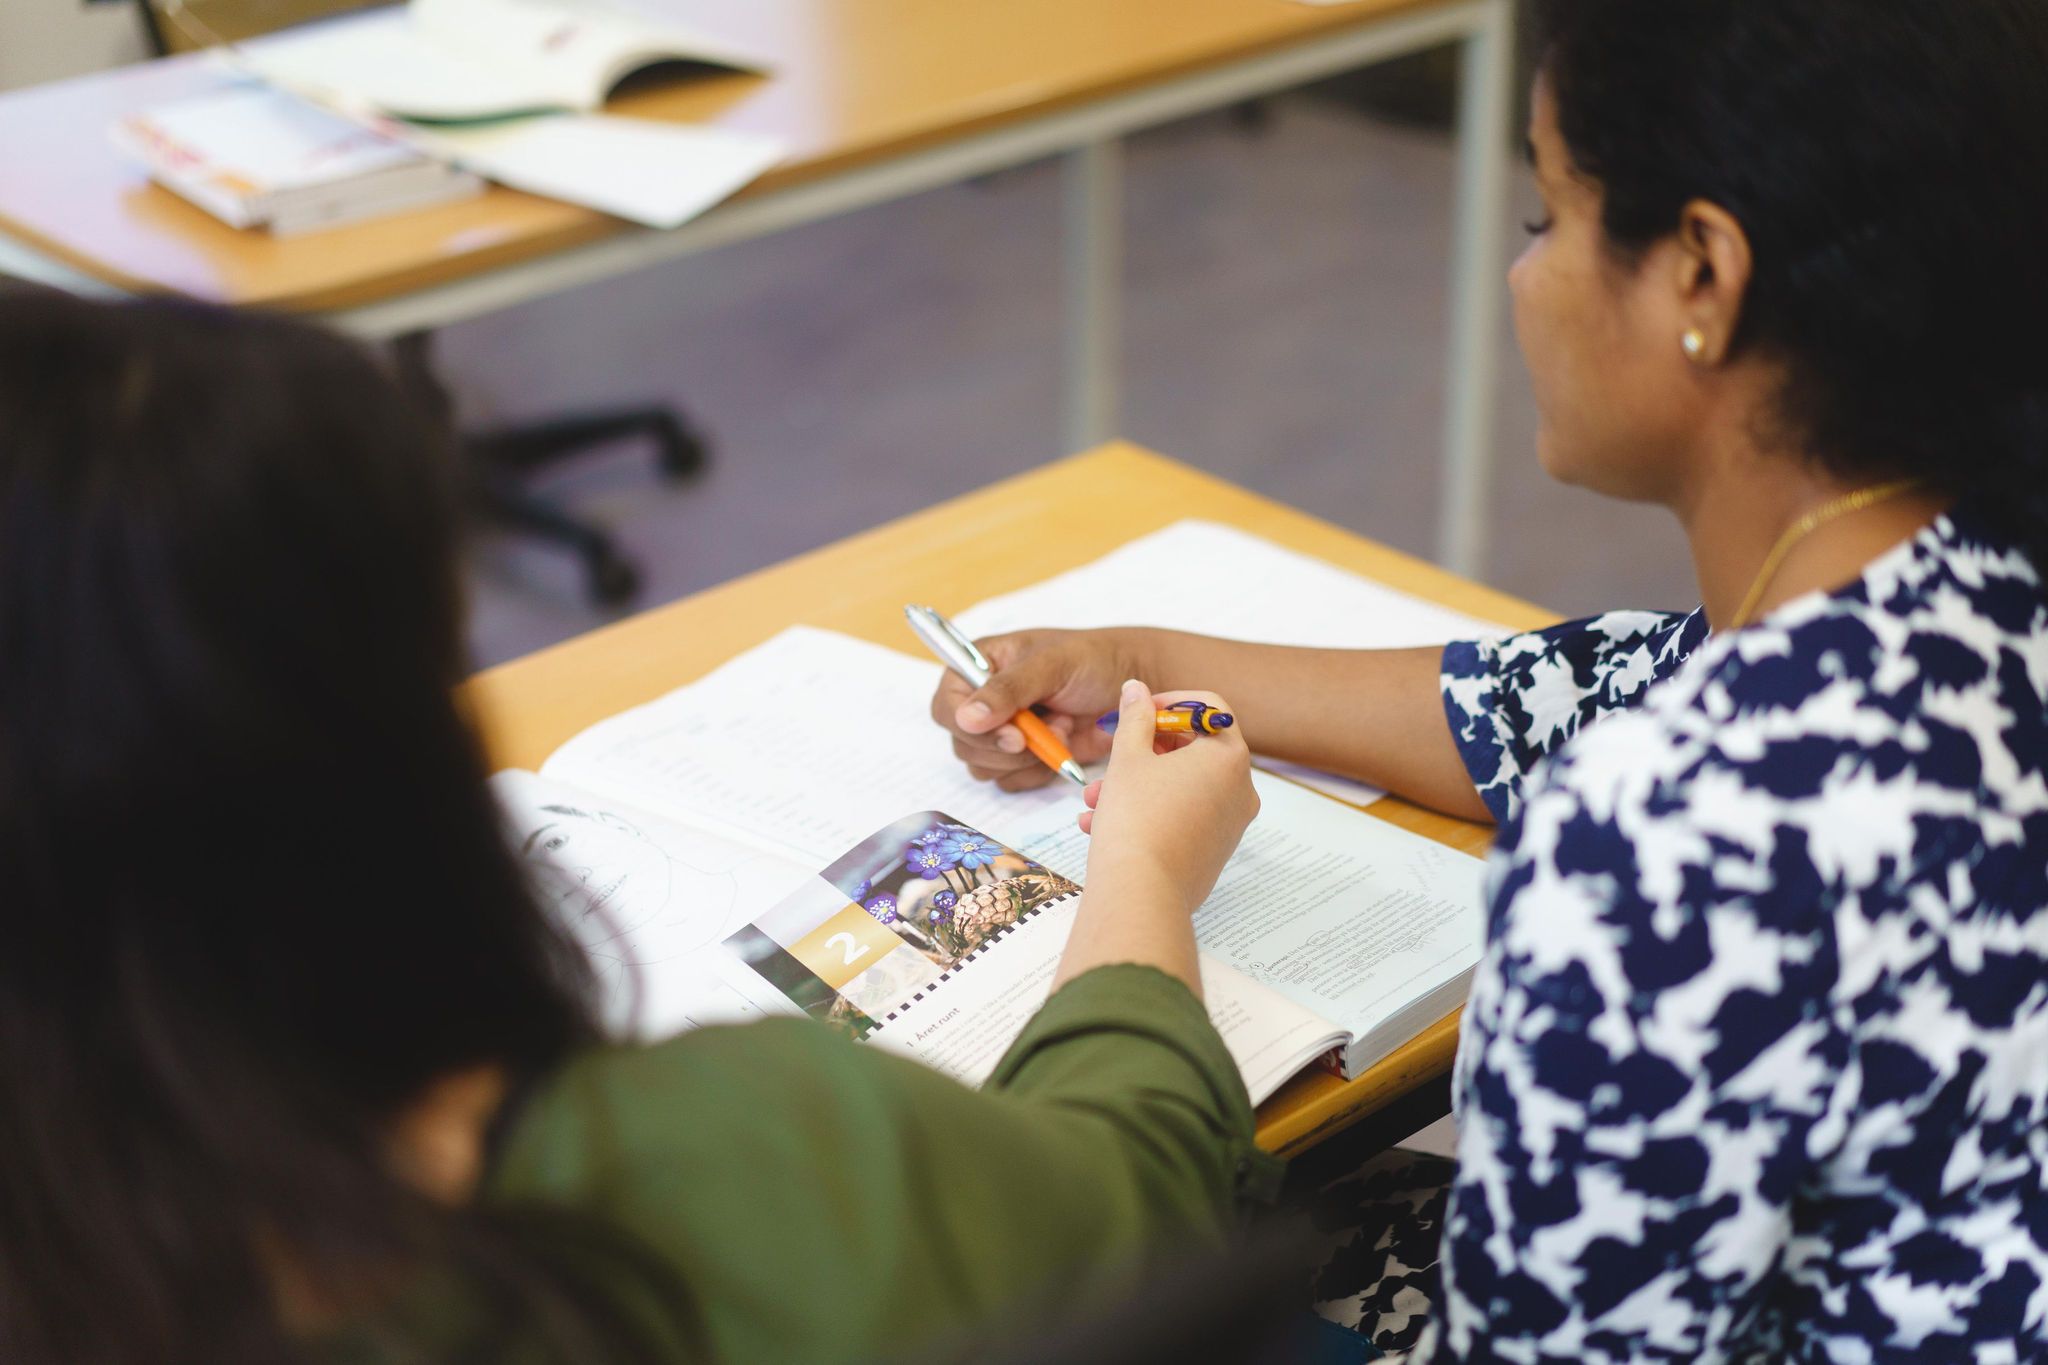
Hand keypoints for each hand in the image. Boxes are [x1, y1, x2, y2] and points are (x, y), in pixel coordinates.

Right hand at [928, 628, 1145, 790]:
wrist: (1136, 688)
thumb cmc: (1095, 660)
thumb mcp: (1052, 665)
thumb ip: (1008, 689)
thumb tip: (965, 718)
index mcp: (978, 664)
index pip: (946, 705)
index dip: (970, 727)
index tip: (1014, 735)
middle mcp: (982, 700)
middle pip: (963, 744)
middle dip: (1007, 747)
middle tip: (1048, 731)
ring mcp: (1001, 731)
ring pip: (984, 768)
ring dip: (1026, 757)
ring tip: (1061, 728)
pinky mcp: (1022, 758)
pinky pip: (1010, 781)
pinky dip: (1038, 771)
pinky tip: (1063, 745)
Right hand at [1080, 681, 1258, 918]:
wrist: (1141, 894)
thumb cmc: (1136, 820)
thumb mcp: (1129, 758)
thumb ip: (1136, 717)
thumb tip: (1137, 689)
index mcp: (1229, 756)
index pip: (1208, 708)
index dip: (1169, 703)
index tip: (1138, 712)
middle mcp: (1241, 789)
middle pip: (1193, 749)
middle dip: (1143, 751)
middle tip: (1110, 760)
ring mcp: (1230, 824)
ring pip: (1180, 787)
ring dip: (1136, 786)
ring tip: (1094, 802)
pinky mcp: (1213, 851)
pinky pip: (1181, 818)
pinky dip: (1148, 814)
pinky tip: (1101, 825)